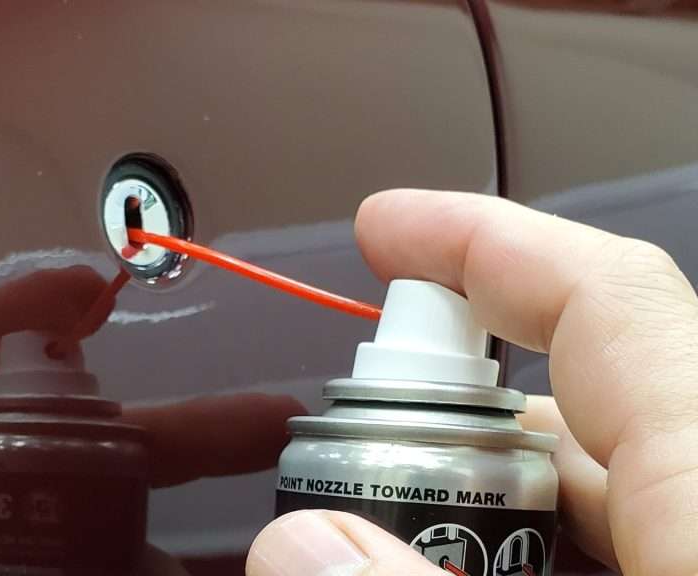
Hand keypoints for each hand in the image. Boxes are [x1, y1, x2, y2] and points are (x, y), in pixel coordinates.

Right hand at [247, 189, 697, 575]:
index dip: (481, 238)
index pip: (608, 297)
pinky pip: (632, 525)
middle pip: (585, 388)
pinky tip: (469, 560)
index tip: (384, 228)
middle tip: (356, 426)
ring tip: (388, 504)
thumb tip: (300, 543)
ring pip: (602, 465)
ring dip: (485, 470)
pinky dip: (540, 527)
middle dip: (453, 392)